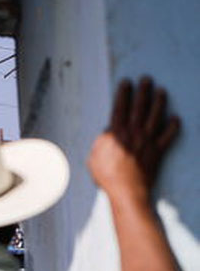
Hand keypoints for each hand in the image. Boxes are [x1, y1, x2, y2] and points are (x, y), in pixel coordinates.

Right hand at [88, 76, 179, 198]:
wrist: (127, 191)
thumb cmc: (107, 176)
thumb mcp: (94, 156)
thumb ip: (102, 141)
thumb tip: (109, 131)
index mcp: (116, 133)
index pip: (120, 107)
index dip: (124, 93)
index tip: (127, 82)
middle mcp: (134, 133)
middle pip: (140, 107)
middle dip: (143, 91)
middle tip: (146, 79)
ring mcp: (148, 141)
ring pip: (156, 117)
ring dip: (159, 102)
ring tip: (161, 91)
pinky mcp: (158, 151)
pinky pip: (168, 136)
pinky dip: (173, 127)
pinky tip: (175, 119)